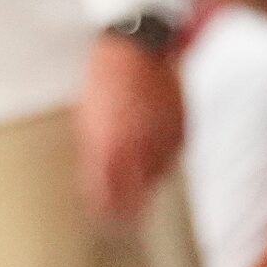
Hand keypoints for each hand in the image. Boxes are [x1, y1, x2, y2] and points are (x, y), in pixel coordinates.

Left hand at [74, 31, 184, 224]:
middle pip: (136, 190)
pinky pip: (172, 157)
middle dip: (127, 207)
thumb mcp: (85, 113)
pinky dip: (161, 164)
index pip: (107, 189)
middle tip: (119, 221)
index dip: (104, 207)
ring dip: (145, 186)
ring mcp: (163, 137)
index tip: (100, 218)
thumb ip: (91, 146)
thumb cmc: (101, 75)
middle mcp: (138, 144)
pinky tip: (152, 167)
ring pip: (157, 175)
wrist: (137, 46)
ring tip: (135, 196)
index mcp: (108, 142)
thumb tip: (93, 173)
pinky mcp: (181, 128)